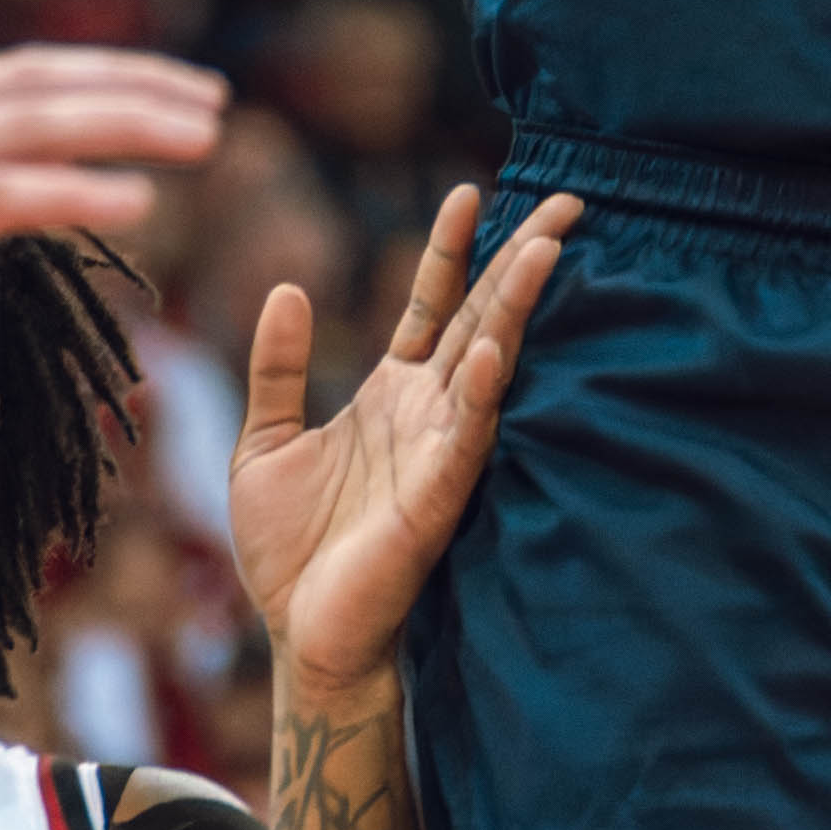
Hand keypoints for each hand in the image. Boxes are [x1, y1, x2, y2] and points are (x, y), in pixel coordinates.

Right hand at [0, 47, 222, 412]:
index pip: (10, 80)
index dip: (95, 78)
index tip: (169, 90)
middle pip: (36, 83)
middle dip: (133, 86)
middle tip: (214, 99)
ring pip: (31, 123)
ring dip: (126, 123)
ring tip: (203, 135)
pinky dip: (74, 189)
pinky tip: (135, 200)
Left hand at [227, 179, 582, 687]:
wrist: (300, 637)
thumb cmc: (289, 551)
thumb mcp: (263, 442)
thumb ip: (278, 368)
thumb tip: (288, 288)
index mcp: (390, 393)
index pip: (431, 303)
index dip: (452, 249)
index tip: (471, 191)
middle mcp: (427, 411)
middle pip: (483, 316)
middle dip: (521, 257)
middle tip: (567, 199)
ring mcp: (440, 450)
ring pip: (491, 361)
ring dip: (518, 307)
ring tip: (546, 248)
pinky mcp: (438, 496)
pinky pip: (468, 435)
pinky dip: (482, 391)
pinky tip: (492, 350)